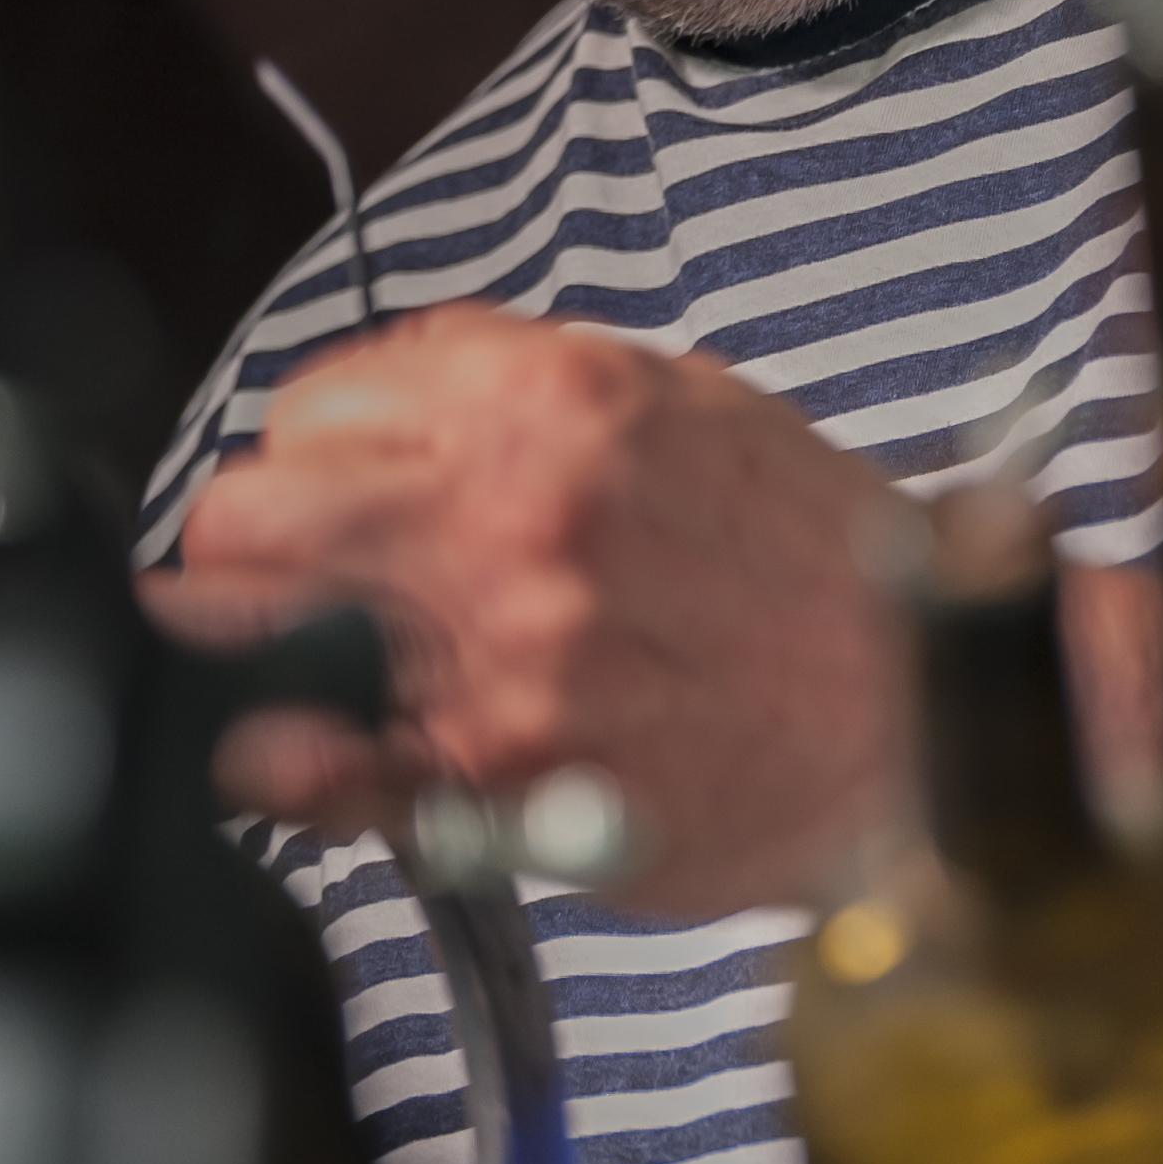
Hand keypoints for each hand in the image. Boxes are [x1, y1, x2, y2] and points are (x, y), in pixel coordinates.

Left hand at [140, 302, 918, 917]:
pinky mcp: (506, 785)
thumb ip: (519, 378)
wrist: (921, 701)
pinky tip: (290, 755)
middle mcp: (509, 517)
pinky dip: (283, 768)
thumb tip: (378, 386)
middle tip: (266, 568)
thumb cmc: (807, 554)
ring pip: (261, 634)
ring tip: (305, 653)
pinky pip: (323, 777)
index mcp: (548, 405)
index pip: (312, 403)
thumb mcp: (677, 397)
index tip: (316, 479)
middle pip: (248, 511)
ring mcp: (499, 657)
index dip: (306, 446)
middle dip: (241, 538)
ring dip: (262, 640)